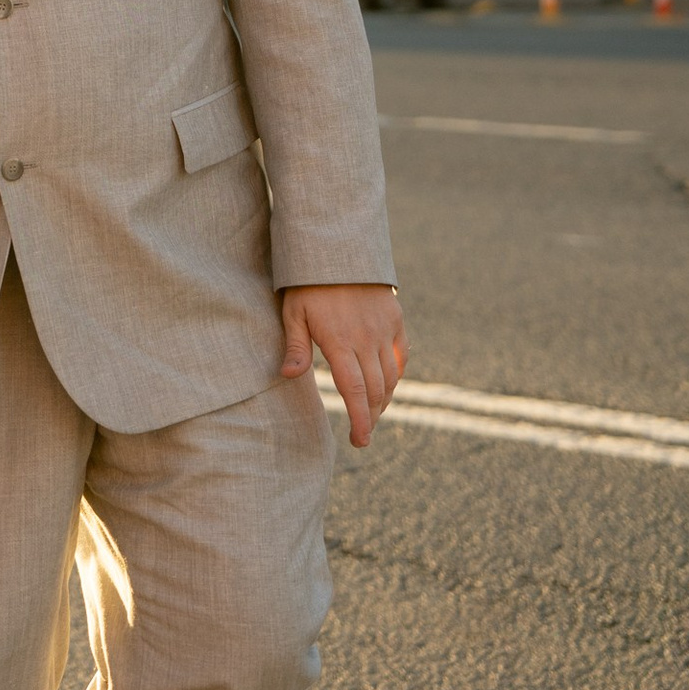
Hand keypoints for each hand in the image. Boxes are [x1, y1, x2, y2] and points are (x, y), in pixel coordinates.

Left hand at [279, 283, 405, 447]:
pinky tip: (386, 386)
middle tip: (362, 434)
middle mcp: (367, 339)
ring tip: (371, 414)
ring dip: (383, 400)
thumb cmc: (308, 283)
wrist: (340, 249)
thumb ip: (295, 346)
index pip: (354, 391)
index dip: (360, 420)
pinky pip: (400, 357)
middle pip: (375, 390)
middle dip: (370, 417)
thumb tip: (287, 376)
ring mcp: (384, 330)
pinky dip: (395, 376)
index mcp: (340, 342)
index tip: (360, 441)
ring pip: (391, 377)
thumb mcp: (293, 312)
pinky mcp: (395, 320)